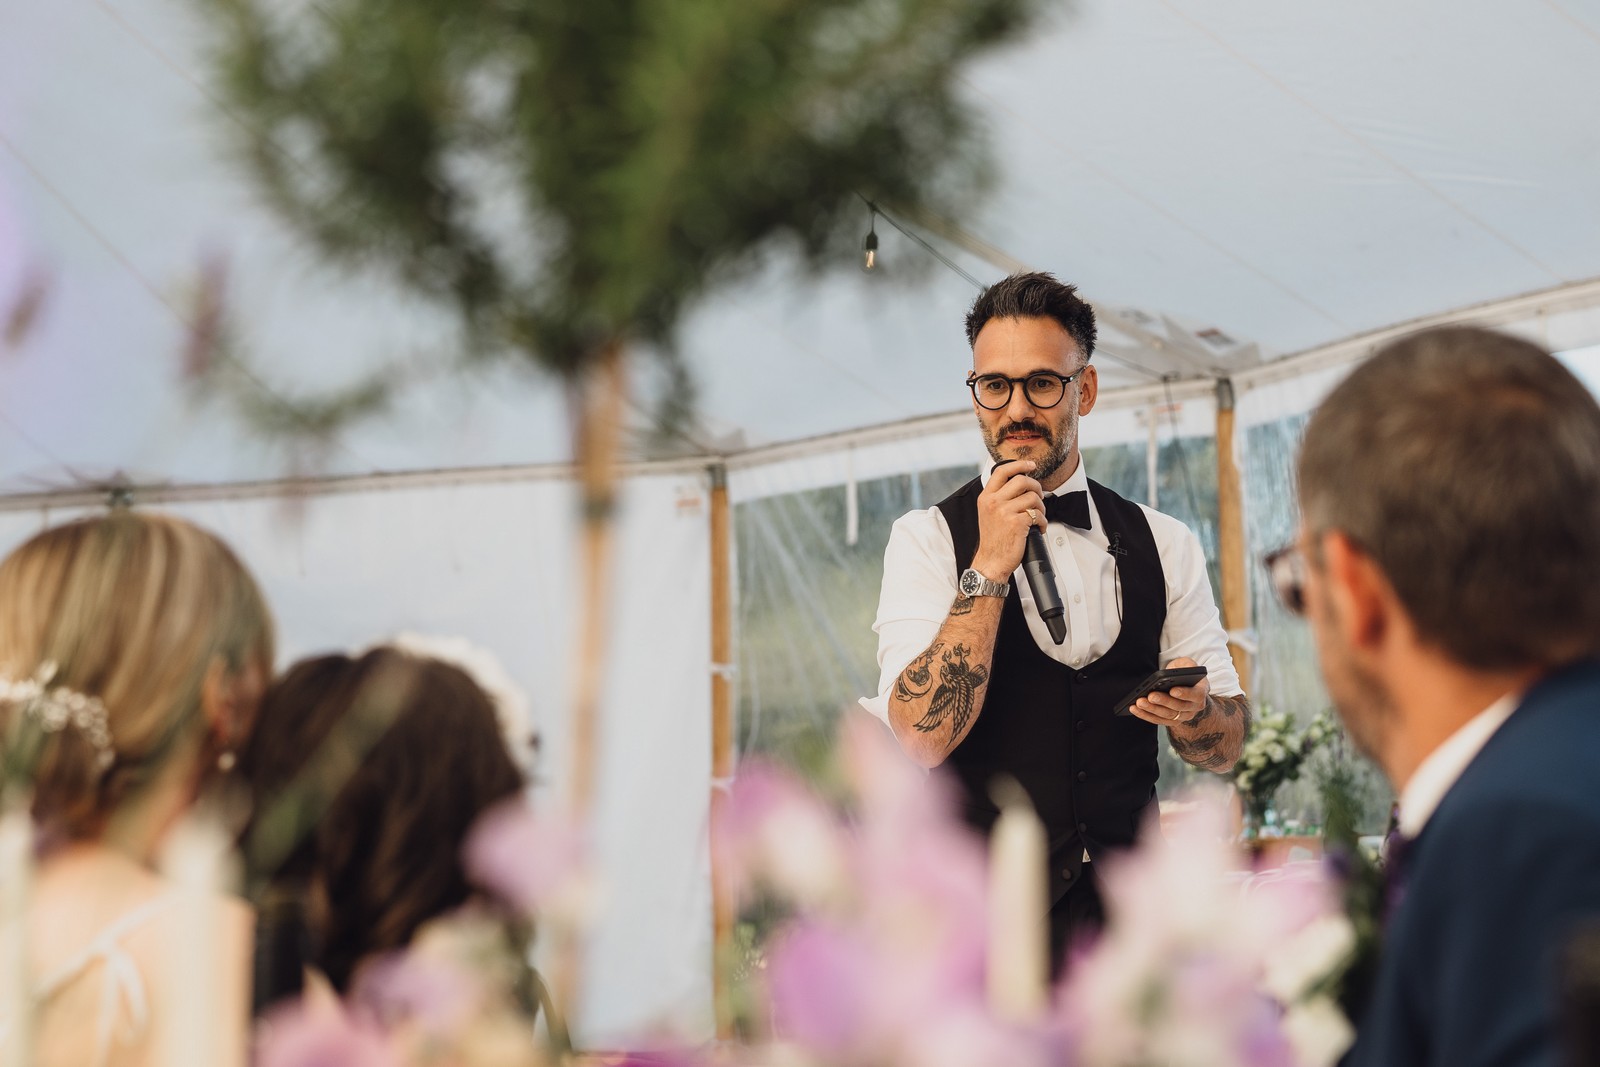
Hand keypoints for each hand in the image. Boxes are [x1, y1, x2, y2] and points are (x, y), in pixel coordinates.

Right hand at [971, 460, 1045, 580]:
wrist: (990, 561)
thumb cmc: (993, 539)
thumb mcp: (988, 513)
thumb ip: (999, 497)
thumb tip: (1021, 483)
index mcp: (986, 497)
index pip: (1002, 472)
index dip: (1020, 465)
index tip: (1031, 465)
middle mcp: (993, 502)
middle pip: (1022, 481)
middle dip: (1036, 487)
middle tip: (1039, 497)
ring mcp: (1004, 512)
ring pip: (1033, 497)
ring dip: (1041, 507)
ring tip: (1038, 517)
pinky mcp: (1016, 523)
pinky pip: (1038, 515)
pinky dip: (1043, 522)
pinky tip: (1039, 528)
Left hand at [1127, 657, 1210, 728]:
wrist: (1187, 687)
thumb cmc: (1185, 674)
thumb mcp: (1187, 664)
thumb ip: (1185, 666)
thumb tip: (1172, 672)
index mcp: (1201, 691)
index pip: (1196, 695)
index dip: (1185, 693)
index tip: (1172, 690)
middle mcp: (1194, 707)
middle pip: (1179, 707)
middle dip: (1163, 701)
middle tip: (1150, 696)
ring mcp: (1184, 716)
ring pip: (1168, 716)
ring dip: (1152, 710)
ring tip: (1139, 702)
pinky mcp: (1173, 721)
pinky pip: (1159, 720)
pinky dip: (1146, 715)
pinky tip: (1134, 709)